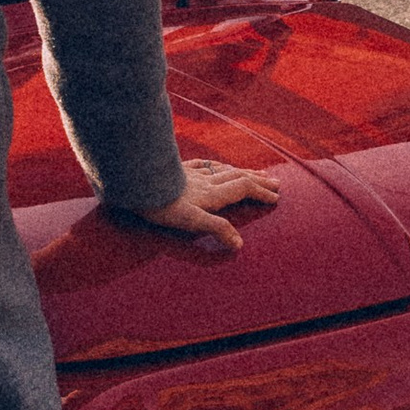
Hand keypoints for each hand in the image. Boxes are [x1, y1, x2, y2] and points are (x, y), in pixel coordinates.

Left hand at [111, 155, 278, 254]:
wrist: (133, 181)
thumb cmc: (159, 204)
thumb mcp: (190, 221)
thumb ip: (216, 229)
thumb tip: (239, 244)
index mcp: (210, 194)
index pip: (242, 189)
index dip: (260, 192)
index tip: (276, 197)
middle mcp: (204, 182)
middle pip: (236, 177)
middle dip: (257, 180)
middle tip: (274, 182)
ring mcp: (189, 174)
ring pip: (221, 170)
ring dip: (240, 171)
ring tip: (251, 172)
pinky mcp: (174, 171)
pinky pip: (199, 165)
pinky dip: (212, 165)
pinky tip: (211, 165)